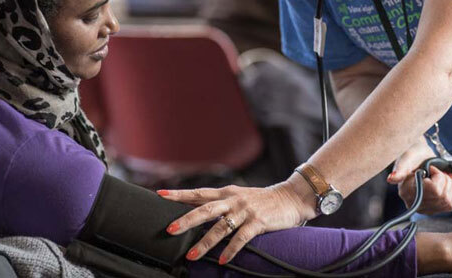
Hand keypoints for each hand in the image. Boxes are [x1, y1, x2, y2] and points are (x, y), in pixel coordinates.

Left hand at [158, 174, 317, 264]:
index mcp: (226, 193)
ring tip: (192, 255)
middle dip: (186, 220)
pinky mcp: (258, 222)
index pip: (198, 193)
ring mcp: (245, 211)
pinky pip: (241, 238)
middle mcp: (233, 200)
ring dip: (205, 242)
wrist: (291, 197)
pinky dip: (230, 250)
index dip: (179, 194)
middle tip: (170, 230)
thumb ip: (220, 203)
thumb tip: (196, 210)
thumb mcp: (239, 196)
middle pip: (205, 209)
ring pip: (220, 227)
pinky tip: (222, 259)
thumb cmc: (262, 200)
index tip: (160, 194)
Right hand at [387, 137, 451, 213]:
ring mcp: (425, 209)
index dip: (438, 177)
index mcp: (406, 191)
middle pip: (444, 196)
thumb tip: (391, 179)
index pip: (435, 190)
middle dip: (445, 180)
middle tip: (435, 172)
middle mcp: (414, 204)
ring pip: (449, 201)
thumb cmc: (415, 156)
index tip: (430, 168)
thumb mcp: (408, 157)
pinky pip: (451, 204)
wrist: (421, 159)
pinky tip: (444, 185)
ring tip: (439, 178)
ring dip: (449, 185)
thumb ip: (401, 168)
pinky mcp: (434, 210)